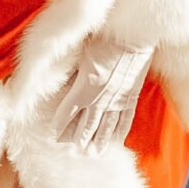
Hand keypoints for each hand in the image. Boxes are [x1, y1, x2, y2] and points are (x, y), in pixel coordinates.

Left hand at [50, 36, 151, 151]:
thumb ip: (72, 73)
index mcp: (84, 87)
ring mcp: (118, 99)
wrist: (134, 33)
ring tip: (93, 154)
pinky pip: (125, 119)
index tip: (55, 134)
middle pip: (86, 125)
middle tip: (73, 152)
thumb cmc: (104, 37)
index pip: (67, 112)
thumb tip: (63, 84)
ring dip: (98, 141)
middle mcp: (100, 98)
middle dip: (79, 139)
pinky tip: (117, 141)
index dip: (60, 124)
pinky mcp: (132, 96)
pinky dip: (120, 132)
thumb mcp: (81, 54)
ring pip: (106, 127)